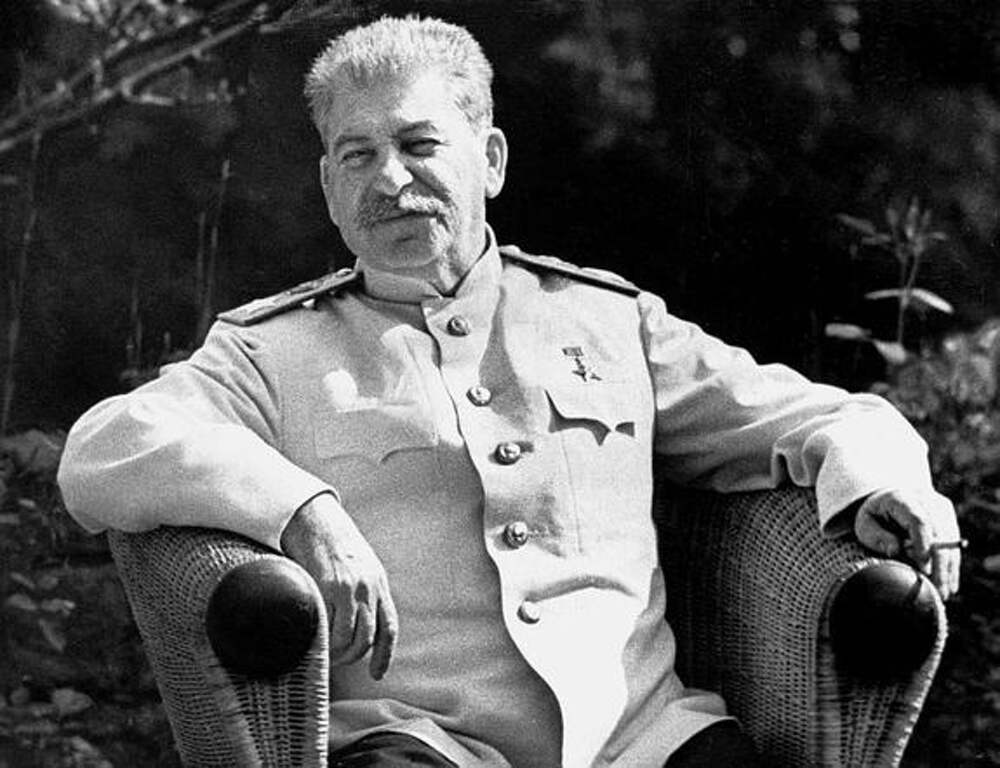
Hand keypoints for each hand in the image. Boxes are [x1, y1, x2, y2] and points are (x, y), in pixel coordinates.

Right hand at [280, 494, 397, 678]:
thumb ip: (365, 591)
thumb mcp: (361, 566)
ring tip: (324, 656)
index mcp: (379, 584)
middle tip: (338, 660)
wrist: (318, 521)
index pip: (389, 627)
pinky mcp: (328, 588)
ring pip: (349, 637)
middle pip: (368, 637)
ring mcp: (349, 589)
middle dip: (353, 656)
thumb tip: (358, 621)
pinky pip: (328, 626)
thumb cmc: (335, 546)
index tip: (377, 674)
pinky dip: (322, 641)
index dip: (384, 655)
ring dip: (337, 654)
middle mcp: (369, 588)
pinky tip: (314, 642)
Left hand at [854, 488, 961, 599]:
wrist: (888, 500)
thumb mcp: (865, 526)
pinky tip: (950, 585)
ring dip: (949, 568)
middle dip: (939, 564)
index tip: (923, 568)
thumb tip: (895, 550)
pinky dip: (952, 565)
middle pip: (939, 533)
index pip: (918, 521)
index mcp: (901, 498)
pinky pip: (954, 544)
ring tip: (943, 593)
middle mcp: (926, 500)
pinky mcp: (949, 518)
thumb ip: (878, 537)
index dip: (923, 545)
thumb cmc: (874, 517)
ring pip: (951, 541)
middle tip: (937, 590)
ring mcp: (941, 508)